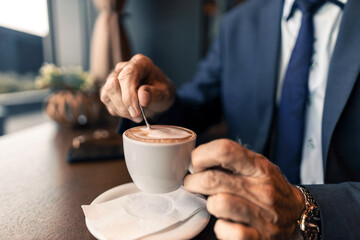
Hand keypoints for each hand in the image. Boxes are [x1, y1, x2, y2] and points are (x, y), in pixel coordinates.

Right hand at [100, 54, 175, 121]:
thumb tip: (142, 97)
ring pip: (107, 93)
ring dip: (122, 109)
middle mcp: (123, 67)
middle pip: (113, 84)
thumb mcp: (165, 94)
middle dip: (125, 104)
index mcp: (140, 63)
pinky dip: (118, 111)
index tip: (137, 111)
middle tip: (139, 116)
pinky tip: (131, 113)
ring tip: (138, 115)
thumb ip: (155, 94)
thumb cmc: (161, 92)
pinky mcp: (108, 89)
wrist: (157, 97)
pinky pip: (107, 101)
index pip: (127, 75)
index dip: (129, 95)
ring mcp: (113, 77)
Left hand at [184, 139, 304, 239]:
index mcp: (260, 167)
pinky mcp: (259, 237)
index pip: (225, 150)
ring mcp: (263, 215)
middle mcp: (263, 189)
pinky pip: (226, 230)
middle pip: (212, 179)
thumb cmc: (268, 188)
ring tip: (213, 202)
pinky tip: (226, 222)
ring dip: (208, 204)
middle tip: (192, 184)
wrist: (298, 217)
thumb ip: (232, 160)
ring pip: (216, 204)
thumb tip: (196, 157)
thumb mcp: (257, 167)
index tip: (196, 163)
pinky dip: (221, 228)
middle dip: (193, 182)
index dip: (201, 155)